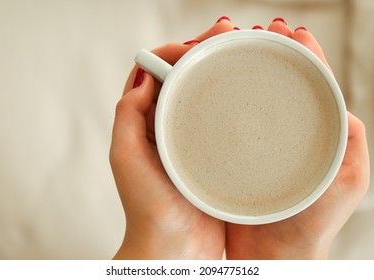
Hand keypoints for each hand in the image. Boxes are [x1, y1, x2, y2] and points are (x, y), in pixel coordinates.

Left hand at [109, 17, 236, 258]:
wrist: (176, 248)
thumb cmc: (148, 209)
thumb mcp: (126, 158)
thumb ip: (128, 114)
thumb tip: (145, 75)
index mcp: (143, 122)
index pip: (154, 72)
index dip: (172, 51)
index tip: (196, 45)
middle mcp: (165, 125)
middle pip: (182, 75)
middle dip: (202, 50)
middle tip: (228, 34)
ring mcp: (191, 137)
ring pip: (203, 92)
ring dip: (219, 68)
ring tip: (241, 50)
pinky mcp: (213, 151)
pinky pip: (221, 116)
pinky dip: (232, 98)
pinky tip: (247, 89)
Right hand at [225, 19, 369, 259]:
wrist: (275, 254)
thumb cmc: (312, 224)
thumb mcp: (347, 180)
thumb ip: (351, 141)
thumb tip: (342, 103)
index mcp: (315, 132)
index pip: (311, 81)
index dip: (302, 53)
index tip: (288, 31)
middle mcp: (285, 132)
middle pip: (280, 82)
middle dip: (269, 52)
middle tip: (256, 32)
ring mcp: (258, 141)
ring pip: (252, 96)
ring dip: (244, 68)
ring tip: (233, 47)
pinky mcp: (234, 154)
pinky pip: (229, 119)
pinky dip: (223, 98)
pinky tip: (214, 83)